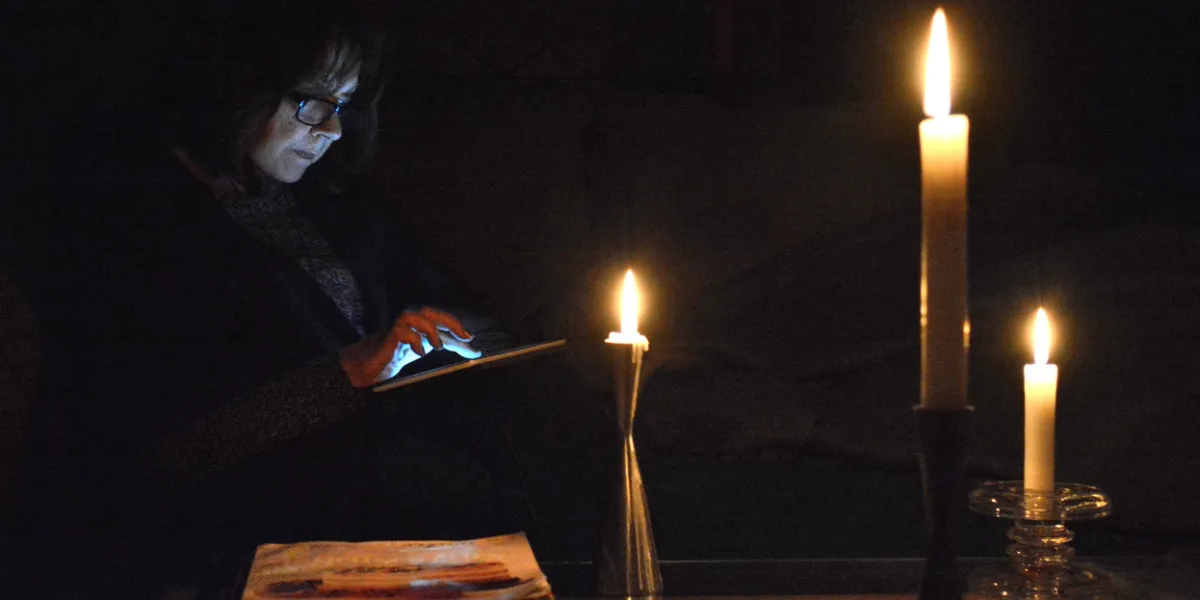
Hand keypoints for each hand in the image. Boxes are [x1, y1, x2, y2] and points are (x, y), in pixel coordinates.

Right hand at [339, 307, 479, 387]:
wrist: (373, 361)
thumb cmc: (400, 352)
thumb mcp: (427, 347)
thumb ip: (448, 344)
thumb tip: (474, 350)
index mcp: (421, 320)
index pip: (442, 320)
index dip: (458, 328)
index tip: (473, 341)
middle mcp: (411, 319)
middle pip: (432, 314)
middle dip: (451, 323)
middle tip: (465, 337)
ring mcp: (400, 325)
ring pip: (419, 318)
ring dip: (432, 332)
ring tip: (437, 347)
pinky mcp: (391, 335)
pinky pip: (404, 332)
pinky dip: (415, 342)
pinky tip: (420, 353)